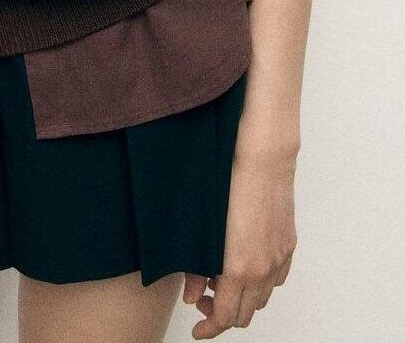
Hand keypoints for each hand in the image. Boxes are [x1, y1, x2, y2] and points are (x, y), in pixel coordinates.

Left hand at [182, 147, 297, 336]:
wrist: (263, 157)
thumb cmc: (228, 182)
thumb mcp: (205, 228)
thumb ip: (198, 268)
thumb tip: (193, 297)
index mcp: (240, 268)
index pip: (226, 317)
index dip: (210, 329)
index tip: (198, 330)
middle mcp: (264, 268)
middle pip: (246, 314)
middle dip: (223, 315)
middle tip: (204, 301)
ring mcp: (280, 257)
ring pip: (263, 299)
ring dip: (243, 299)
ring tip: (222, 282)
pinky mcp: (288, 244)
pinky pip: (277, 279)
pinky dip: (260, 284)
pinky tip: (246, 267)